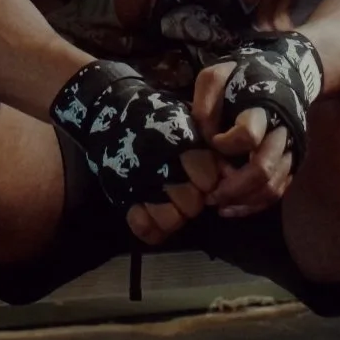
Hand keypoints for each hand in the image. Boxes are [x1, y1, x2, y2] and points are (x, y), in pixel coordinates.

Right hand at [49, 59, 220, 247]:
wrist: (109, 111)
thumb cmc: (155, 115)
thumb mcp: (184, 118)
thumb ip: (207, 144)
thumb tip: (230, 173)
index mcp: (178, 140)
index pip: (207, 178)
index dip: (208, 180)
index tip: (202, 175)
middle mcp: (160, 164)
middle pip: (192, 204)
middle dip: (193, 199)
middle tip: (185, 188)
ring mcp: (139, 183)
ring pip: (170, 221)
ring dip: (174, 215)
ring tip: (170, 201)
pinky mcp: (121, 196)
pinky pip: (143, 228)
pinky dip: (151, 227)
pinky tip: (153, 213)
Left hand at [191, 61, 295, 219]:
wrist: (288, 74)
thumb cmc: (246, 76)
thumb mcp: (218, 74)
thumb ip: (206, 101)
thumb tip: (205, 136)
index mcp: (263, 109)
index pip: (248, 134)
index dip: (226, 143)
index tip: (213, 141)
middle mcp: (281, 132)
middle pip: (263, 170)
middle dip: (234, 188)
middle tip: (210, 196)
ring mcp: (290, 150)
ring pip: (272, 187)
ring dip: (244, 202)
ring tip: (219, 205)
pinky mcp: (293, 162)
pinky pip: (278, 191)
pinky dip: (256, 205)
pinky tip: (233, 206)